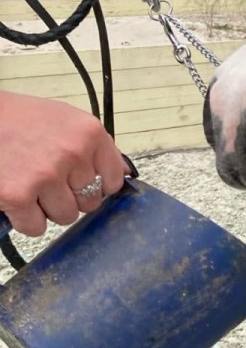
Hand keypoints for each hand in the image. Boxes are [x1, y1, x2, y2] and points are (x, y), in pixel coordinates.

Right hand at [0, 92, 126, 235]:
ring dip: (49, 209)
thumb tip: (125, 173)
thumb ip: (96, 147)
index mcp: (90, 134)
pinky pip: (36, 227)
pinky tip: (18, 200)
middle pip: (90, 202)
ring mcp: (46, 176)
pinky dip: (26, 220)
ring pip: (66, 216)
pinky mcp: (18, 196)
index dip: (98, 186)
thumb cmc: (23, 120)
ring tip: (33, 188)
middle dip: (72, 197)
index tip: (82, 182)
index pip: (114, 179)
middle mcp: (73, 154)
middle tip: (51, 181)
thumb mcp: (68, 121)